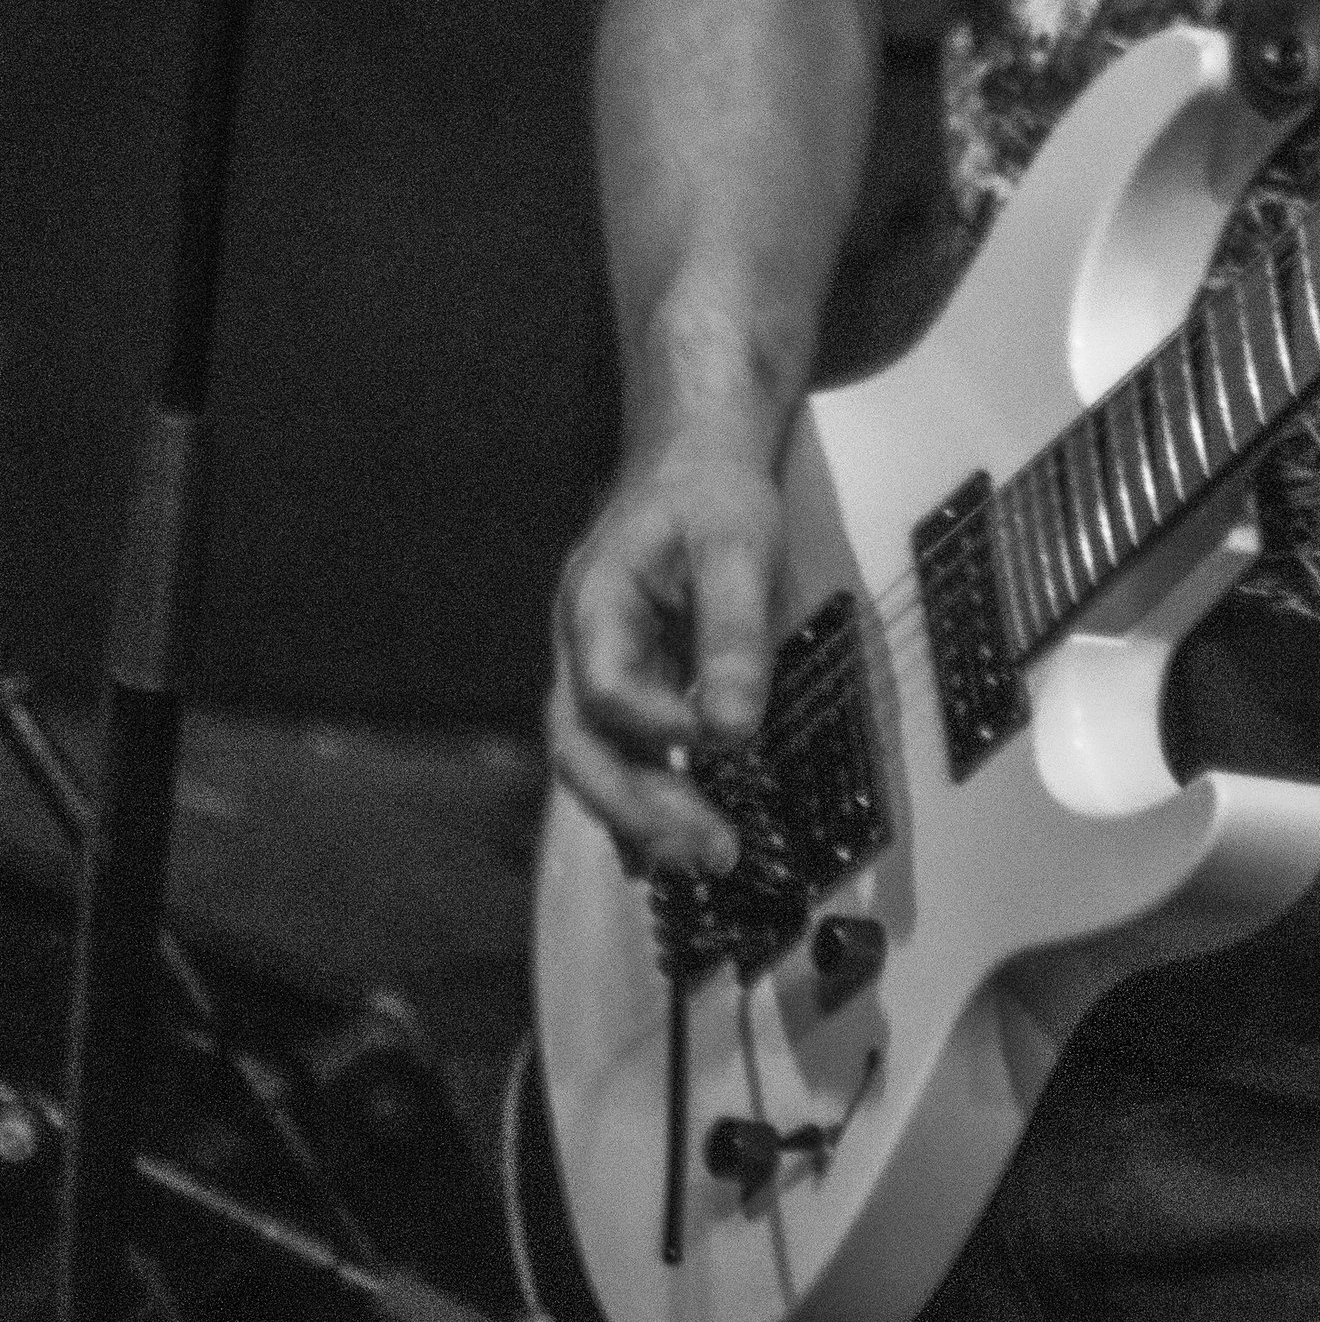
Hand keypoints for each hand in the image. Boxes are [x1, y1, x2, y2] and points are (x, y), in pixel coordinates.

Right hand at [546, 440, 782, 876]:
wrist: (692, 461)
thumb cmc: (711, 495)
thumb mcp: (737, 546)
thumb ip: (734, 636)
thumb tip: (734, 733)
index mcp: (595, 603)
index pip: (608, 689)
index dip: (659, 725)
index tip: (723, 740)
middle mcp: (580, 647)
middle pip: (580, 745)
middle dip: (639, 807)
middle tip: (712, 850)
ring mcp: (595, 669)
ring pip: (593, 760)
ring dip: (641, 818)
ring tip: (704, 860)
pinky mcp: (624, 687)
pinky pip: (618, 754)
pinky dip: (639, 803)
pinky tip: (669, 848)